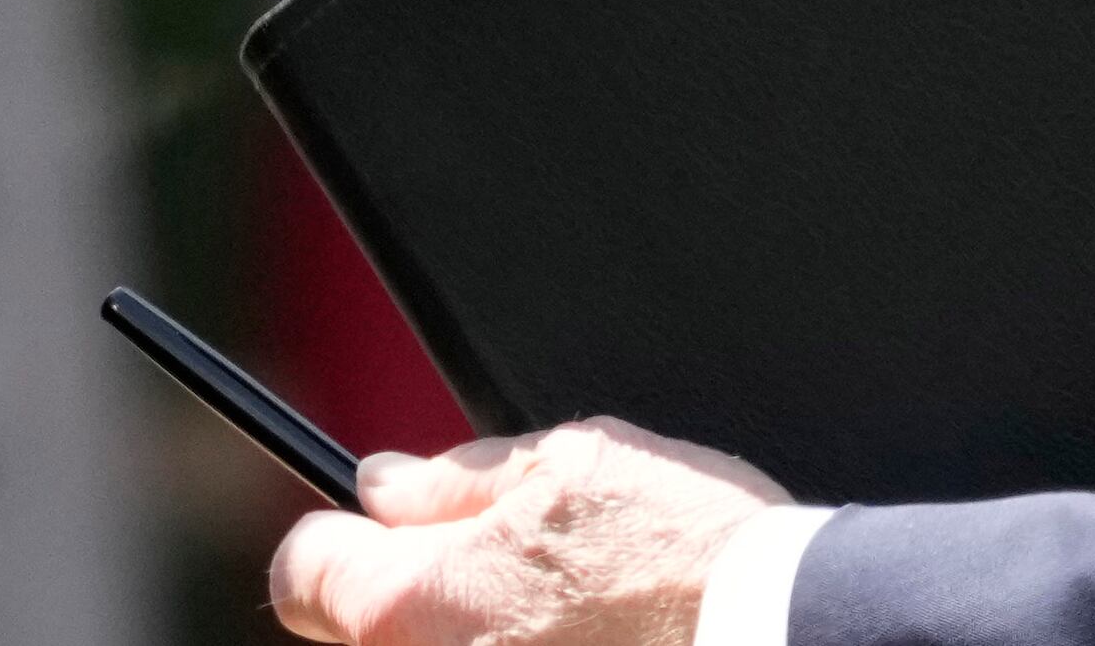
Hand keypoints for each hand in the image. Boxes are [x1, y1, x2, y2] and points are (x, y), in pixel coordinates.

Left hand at [268, 418, 787, 645]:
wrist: (790, 645)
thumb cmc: (691, 559)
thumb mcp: (573, 467)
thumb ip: (460, 478)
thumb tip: (390, 483)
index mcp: (414, 607)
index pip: (305, 575)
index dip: (341, 545)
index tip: (382, 538)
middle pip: (375, 637)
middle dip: (428, 603)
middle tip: (517, 582)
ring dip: (485, 643)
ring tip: (583, 626)